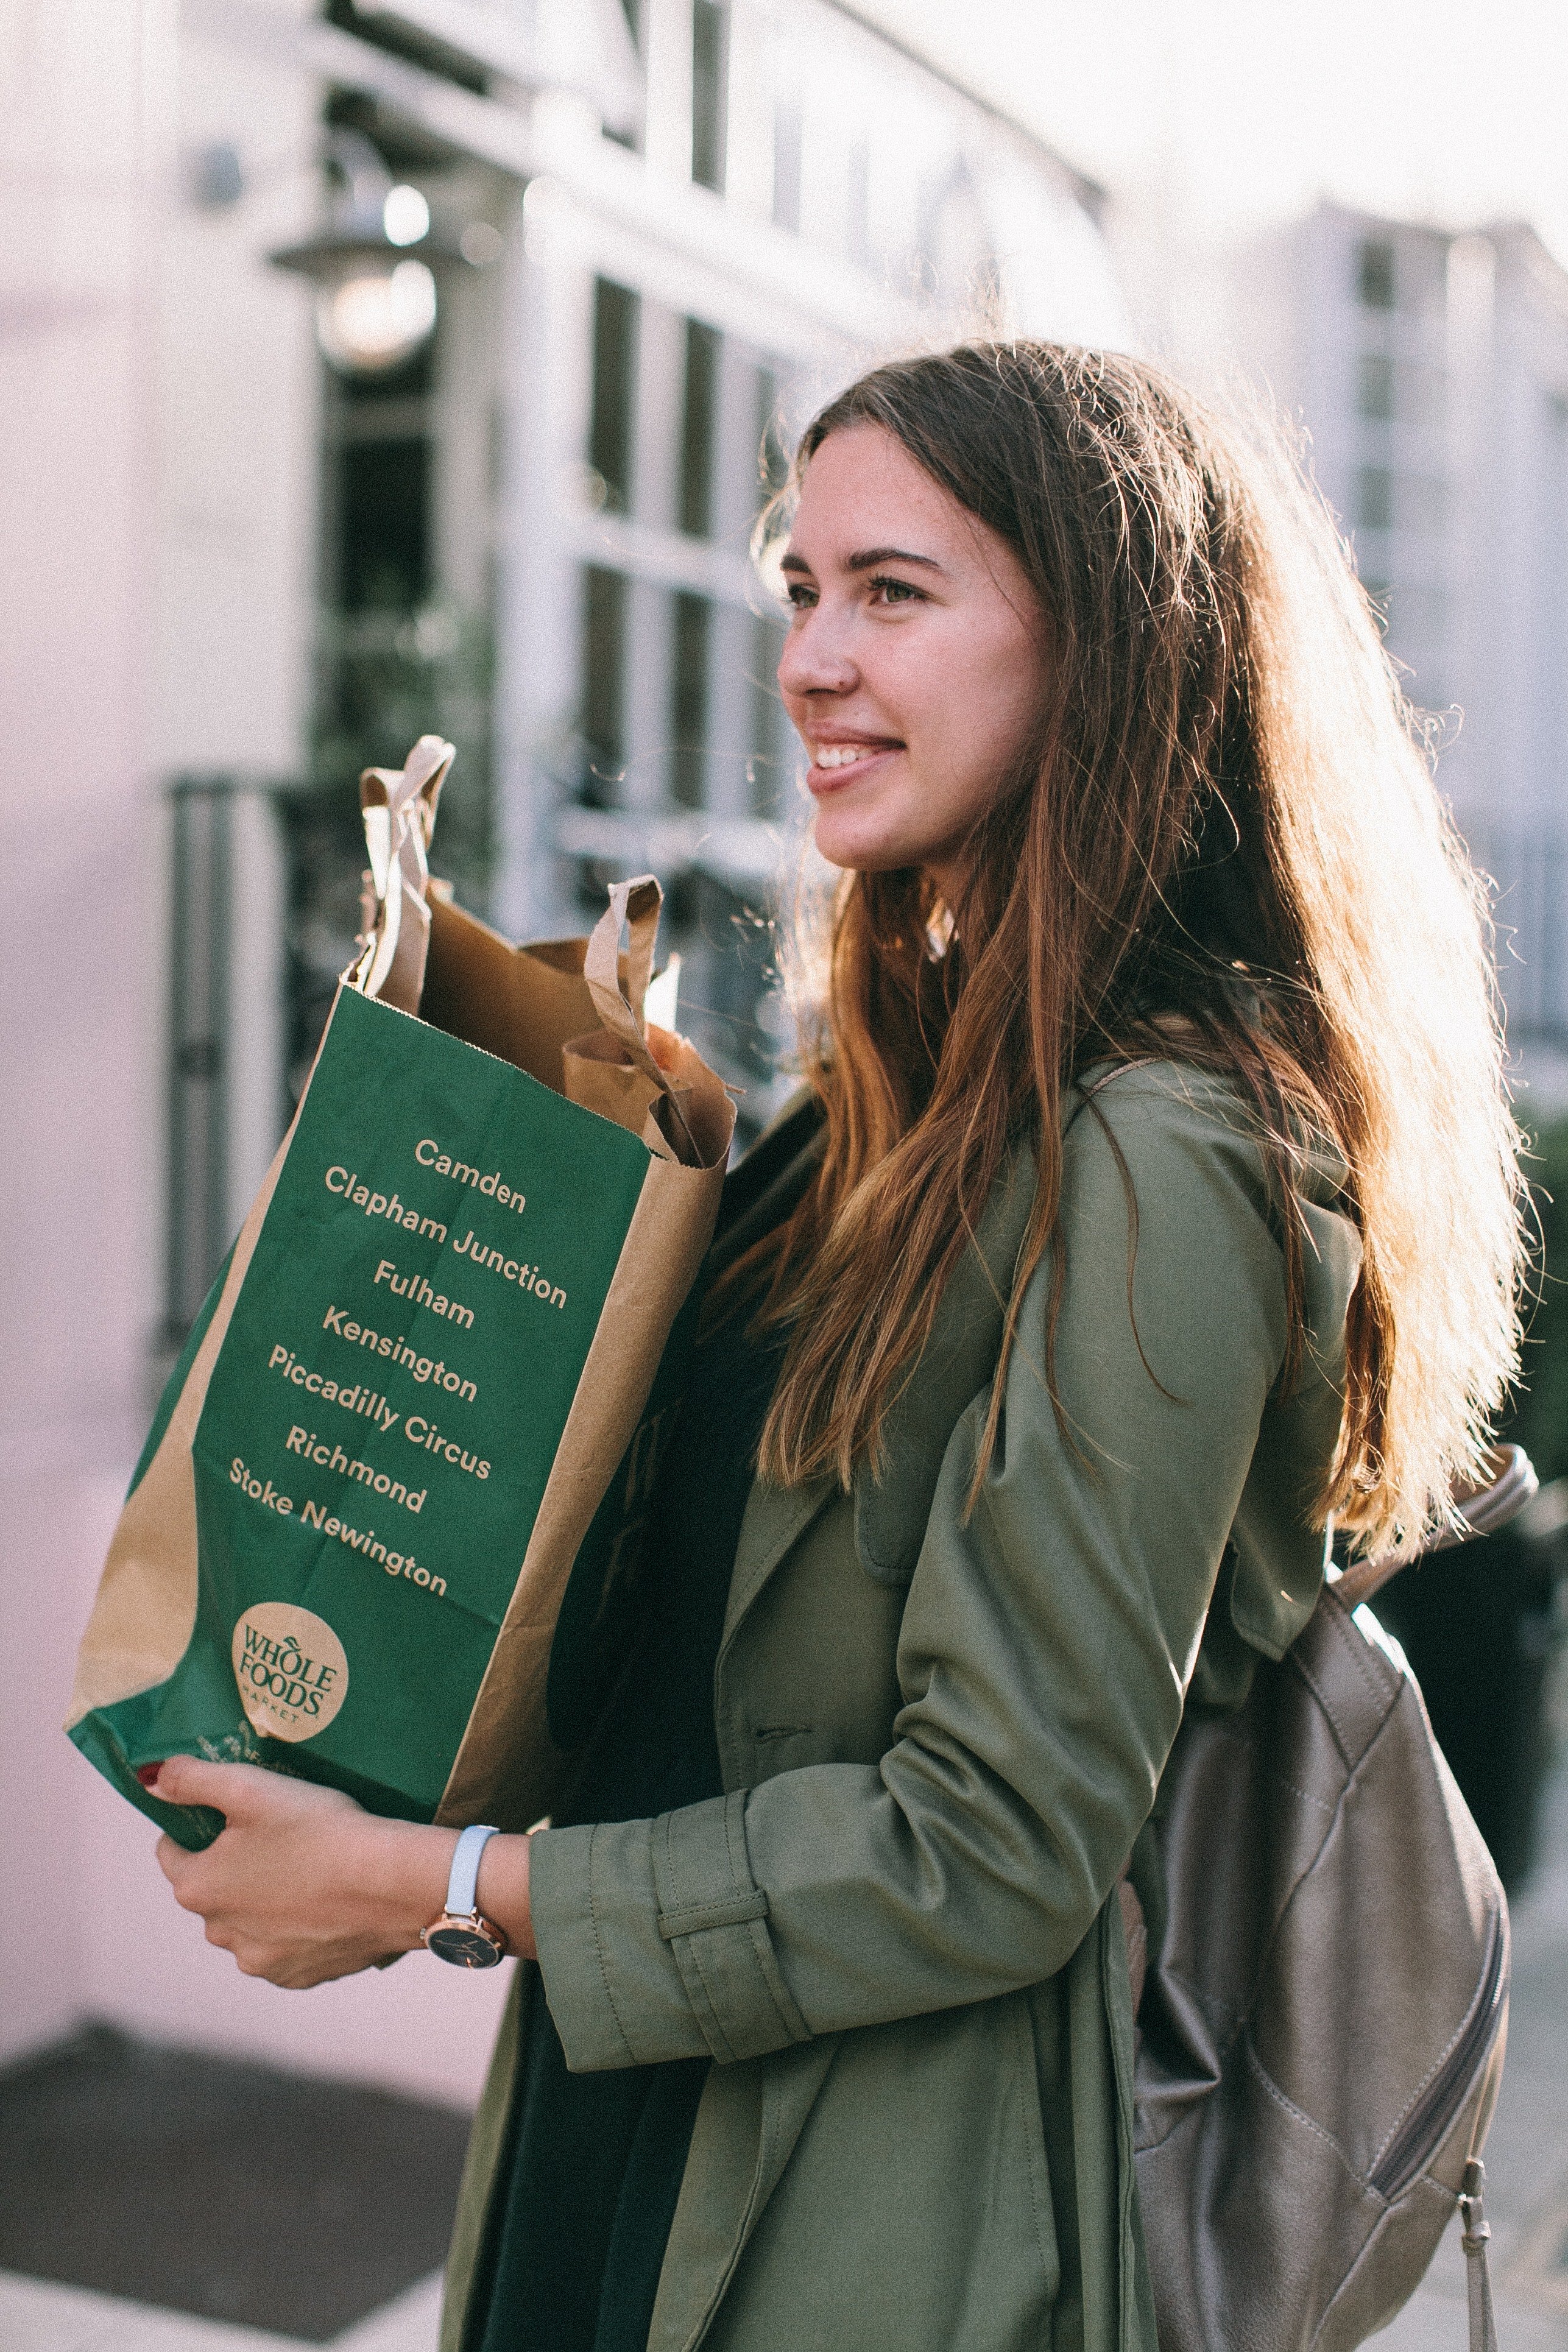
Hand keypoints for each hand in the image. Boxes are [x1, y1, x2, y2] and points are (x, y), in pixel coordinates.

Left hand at [152, 1756, 454, 1988]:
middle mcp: (219, 1934)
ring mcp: (260, 1961)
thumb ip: (193, 1780)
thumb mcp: (252, 1788)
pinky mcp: (298, 1977)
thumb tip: (154, 1778)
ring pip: (248, 1921)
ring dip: (265, 1899)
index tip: (234, 1811)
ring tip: (308, 1867)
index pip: (172, 1851)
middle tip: (279, 1833)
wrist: (394, 1885)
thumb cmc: (321, 1831)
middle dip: (235, 1864)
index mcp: (198, 1888)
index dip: (197, 1825)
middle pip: (213, 1888)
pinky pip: (284, 1946)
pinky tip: (325, 1900)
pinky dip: (296, 1926)